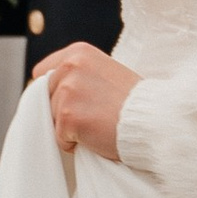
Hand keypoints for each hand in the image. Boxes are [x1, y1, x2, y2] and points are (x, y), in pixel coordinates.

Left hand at [41, 42, 137, 163]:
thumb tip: (51, 90)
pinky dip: (75, 144)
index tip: (75, 102)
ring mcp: (67, 90)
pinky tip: (97, 135)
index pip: (42, 74)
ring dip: (69, 129)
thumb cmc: (134, 102)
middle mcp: (69, 66)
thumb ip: (78, 76)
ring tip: (98, 124)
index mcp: (77, 52)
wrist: (154, 120)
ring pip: (51, 119)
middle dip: (62, 111)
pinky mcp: (67, 115)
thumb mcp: (104, 73)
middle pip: (45, 98)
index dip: (54, 93)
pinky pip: (60, 138)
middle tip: (93, 115)